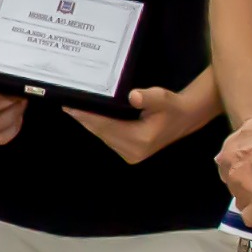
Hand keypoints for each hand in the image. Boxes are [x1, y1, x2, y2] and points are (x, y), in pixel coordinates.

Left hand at [69, 82, 218, 166]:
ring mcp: (130, 154)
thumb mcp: (163, 98)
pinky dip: (98, 126)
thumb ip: (149, 97)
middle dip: (84, 119)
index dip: (88, 117)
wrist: (186, 117)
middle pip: (101, 133)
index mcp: (139, 140)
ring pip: (103, 136)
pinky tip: (88, 115)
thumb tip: (134, 96)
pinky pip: (108, 137)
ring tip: (73, 107)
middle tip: (66, 103)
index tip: (71, 107)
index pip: (107, 127)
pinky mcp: (129, 151)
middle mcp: (132, 151)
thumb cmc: (173, 106)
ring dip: (89, 123)